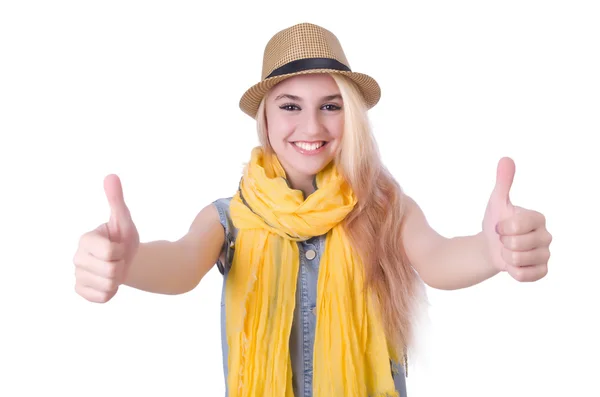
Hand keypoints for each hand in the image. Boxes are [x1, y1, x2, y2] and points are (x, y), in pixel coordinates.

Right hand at [73, 174, 139, 302]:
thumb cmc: (123, 237)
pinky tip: (108, 281)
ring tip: (114, 268)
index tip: (118, 246)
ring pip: (108, 285)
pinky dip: (112, 292)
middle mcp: (76, 258)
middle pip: (110, 271)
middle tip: (118, 259)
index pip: (110, 253)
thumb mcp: (124, 219)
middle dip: (121, 266)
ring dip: (118, 279)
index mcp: (85, 239)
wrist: (126, 259)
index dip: (121, 252)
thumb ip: (116, 200)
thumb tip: (111, 176)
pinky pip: (103, 297)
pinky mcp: (81, 291)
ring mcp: (77, 275)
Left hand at [482, 157, 551, 281]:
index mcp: (538, 218)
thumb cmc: (496, 222)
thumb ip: (503, 182)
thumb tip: (506, 159)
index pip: (517, 225)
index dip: (502, 227)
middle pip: (516, 244)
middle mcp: (546, 236)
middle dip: (502, 243)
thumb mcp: (496, 201)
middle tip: (503, 239)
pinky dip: (512, 271)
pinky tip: (512, 264)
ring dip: (505, 257)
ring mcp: (545, 255)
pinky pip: (524, 276)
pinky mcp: (541, 271)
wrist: (491, 246)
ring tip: (507, 250)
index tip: (500, 226)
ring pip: (518, 260)